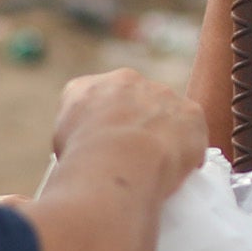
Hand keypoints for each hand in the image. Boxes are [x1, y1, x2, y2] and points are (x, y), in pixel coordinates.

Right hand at [47, 69, 203, 203]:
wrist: (119, 159)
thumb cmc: (82, 157)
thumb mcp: (59, 142)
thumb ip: (73, 135)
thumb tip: (65, 160)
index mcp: (89, 87)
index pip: (96, 100)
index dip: (102, 124)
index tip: (105, 146)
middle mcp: (127, 81)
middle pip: (135, 101)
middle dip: (136, 123)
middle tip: (134, 156)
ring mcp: (162, 94)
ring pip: (167, 113)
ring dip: (165, 134)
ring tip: (158, 166)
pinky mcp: (191, 112)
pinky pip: (192, 130)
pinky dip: (189, 148)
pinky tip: (179, 169)